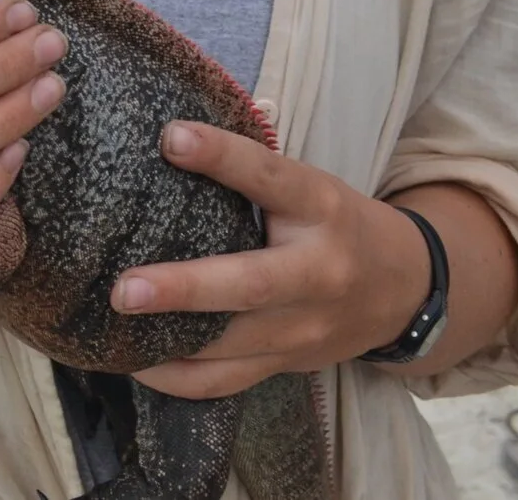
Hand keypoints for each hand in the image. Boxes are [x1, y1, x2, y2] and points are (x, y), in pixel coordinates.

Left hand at [116, 122, 431, 397]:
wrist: (406, 290)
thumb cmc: (334, 222)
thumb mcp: (309, 184)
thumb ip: (251, 170)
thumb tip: (168, 135)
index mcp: (321, 207)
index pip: (269, 177)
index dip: (222, 156)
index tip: (171, 138)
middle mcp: (317, 272)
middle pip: (250, 285)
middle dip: (183, 289)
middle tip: (124, 289)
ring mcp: (305, 328)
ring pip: (234, 344)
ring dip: (169, 342)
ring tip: (112, 329)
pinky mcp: (290, 364)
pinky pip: (228, 381)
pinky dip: (179, 378)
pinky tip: (135, 361)